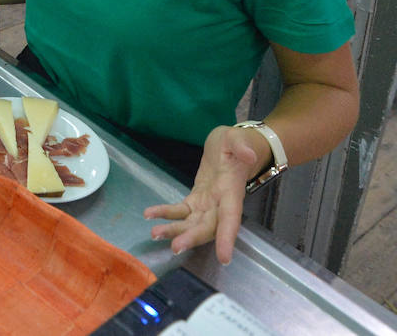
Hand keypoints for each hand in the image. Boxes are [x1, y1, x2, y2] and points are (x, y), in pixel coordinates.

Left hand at [143, 125, 263, 263]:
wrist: (231, 147)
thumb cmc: (237, 143)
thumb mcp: (238, 138)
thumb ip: (242, 146)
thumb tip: (248, 155)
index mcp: (232, 192)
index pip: (231, 218)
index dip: (227, 238)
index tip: (224, 258)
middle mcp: (220, 204)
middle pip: (208, 227)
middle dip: (192, 238)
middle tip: (175, 247)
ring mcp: (207, 205)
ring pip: (191, 224)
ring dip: (174, 230)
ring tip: (155, 234)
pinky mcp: (195, 200)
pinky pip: (180, 211)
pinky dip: (165, 214)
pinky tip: (149, 214)